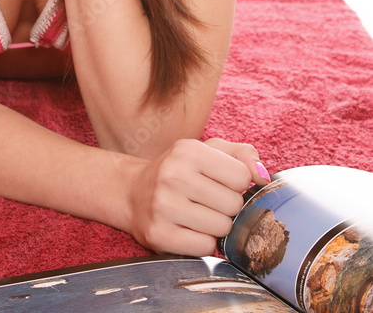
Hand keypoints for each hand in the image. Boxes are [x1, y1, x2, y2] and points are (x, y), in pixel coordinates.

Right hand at [127, 138, 268, 255]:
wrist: (132, 192)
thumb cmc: (178, 170)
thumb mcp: (206, 150)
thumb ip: (242, 155)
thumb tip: (264, 177)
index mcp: (187, 150)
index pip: (241, 176)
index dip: (237, 183)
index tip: (220, 183)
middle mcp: (174, 175)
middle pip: (233, 204)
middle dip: (227, 206)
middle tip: (207, 201)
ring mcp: (164, 206)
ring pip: (222, 228)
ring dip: (216, 226)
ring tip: (198, 214)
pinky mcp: (159, 235)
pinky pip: (205, 247)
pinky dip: (203, 243)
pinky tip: (189, 229)